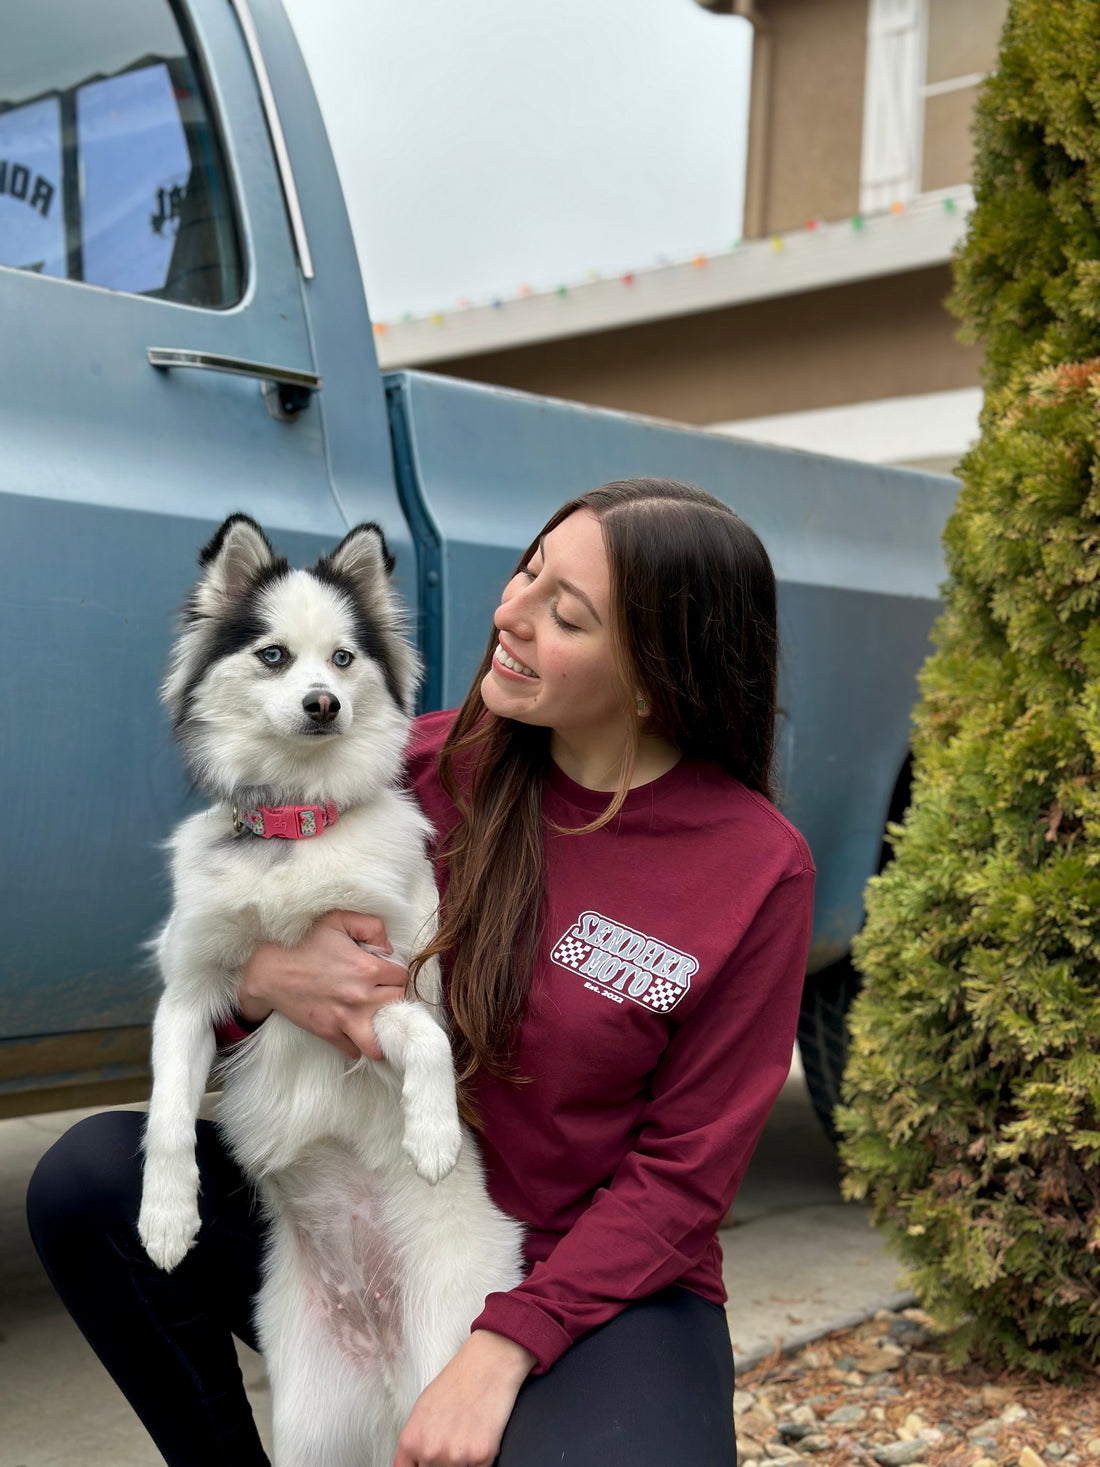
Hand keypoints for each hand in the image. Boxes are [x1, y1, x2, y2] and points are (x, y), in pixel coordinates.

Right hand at [238, 910, 407, 1059]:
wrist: (271, 971)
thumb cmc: (305, 943)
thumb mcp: (337, 920)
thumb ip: (371, 926)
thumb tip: (389, 948)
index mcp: (366, 967)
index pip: (402, 978)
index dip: (397, 975)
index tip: (388, 976)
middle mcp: (360, 995)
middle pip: (397, 1004)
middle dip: (394, 998)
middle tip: (384, 994)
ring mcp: (345, 1017)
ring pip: (380, 1038)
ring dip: (383, 1031)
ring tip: (379, 1024)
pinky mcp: (329, 1032)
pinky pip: (354, 1049)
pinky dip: (358, 1045)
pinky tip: (356, 1034)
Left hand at [393, 1331, 535, 1466]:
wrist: (487, 1365)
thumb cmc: (457, 1382)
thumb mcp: (422, 1411)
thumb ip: (416, 1444)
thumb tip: (415, 1464)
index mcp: (411, 1441)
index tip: (426, 1463)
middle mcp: (430, 1452)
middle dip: (442, 1463)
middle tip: (453, 1442)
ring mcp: (455, 1457)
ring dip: (463, 1463)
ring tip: (466, 1438)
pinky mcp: (481, 1457)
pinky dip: (480, 1461)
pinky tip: (479, 1438)